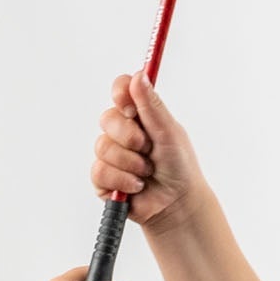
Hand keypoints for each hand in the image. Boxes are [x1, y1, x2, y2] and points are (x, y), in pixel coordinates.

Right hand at [91, 72, 202, 226]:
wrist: (177, 204)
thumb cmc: (179, 167)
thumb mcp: (169, 132)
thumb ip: (152, 106)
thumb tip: (139, 76)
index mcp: (139, 114)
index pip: (120, 90)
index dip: (121, 93)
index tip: (129, 104)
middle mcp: (122, 130)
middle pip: (107, 118)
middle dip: (130, 137)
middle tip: (148, 148)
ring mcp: (111, 154)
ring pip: (103, 147)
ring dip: (130, 163)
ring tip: (146, 173)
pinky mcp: (103, 178)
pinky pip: (99, 171)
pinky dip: (122, 180)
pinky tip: (136, 187)